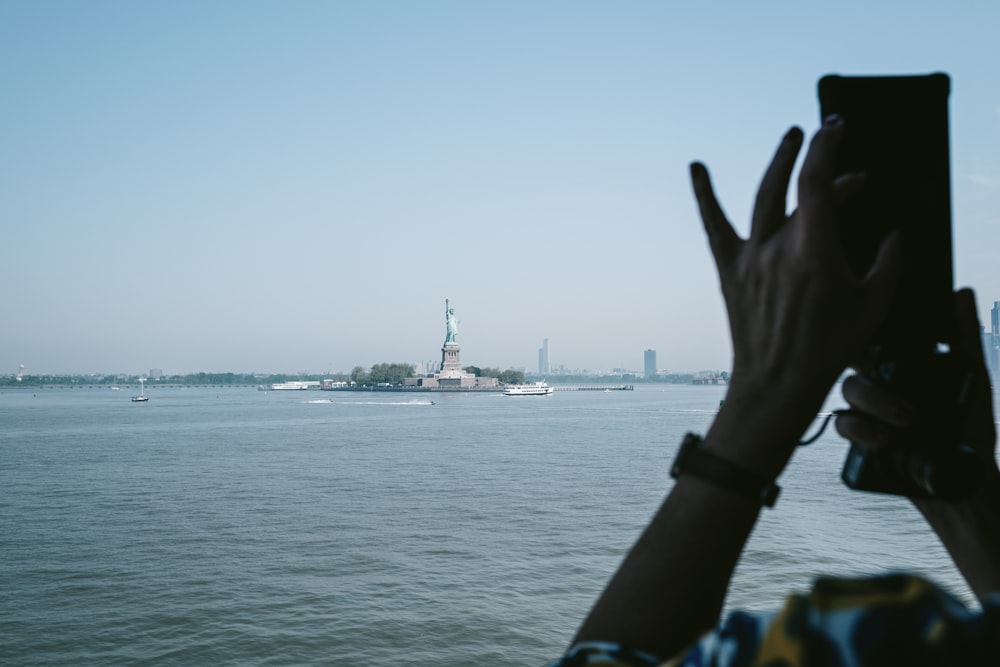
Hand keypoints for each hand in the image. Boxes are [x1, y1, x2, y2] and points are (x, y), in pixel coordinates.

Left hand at [690, 118, 900, 434]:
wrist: (778, 383)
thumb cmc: (829, 348)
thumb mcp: (875, 305)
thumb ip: (891, 263)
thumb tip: (895, 235)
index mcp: (816, 250)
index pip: (818, 181)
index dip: (827, 148)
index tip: (837, 128)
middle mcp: (779, 247)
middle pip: (795, 186)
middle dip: (813, 154)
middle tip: (826, 135)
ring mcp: (750, 258)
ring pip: (762, 198)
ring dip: (777, 163)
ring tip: (791, 138)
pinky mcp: (729, 272)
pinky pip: (714, 227)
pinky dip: (704, 195)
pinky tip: (695, 167)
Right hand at [836, 288, 997, 476]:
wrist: (965, 482)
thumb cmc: (971, 429)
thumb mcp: (973, 378)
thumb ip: (964, 336)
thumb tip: (963, 293)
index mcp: (901, 371)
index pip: (872, 345)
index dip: (865, 340)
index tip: (877, 347)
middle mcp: (881, 389)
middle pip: (856, 370)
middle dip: (874, 385)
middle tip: (906, 407)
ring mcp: (868, 415)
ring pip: (847, 396)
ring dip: (871, 405)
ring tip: (901, 424)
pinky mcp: (859, 443)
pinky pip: (842, 426)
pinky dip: (859, 430)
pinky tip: (883, 440)